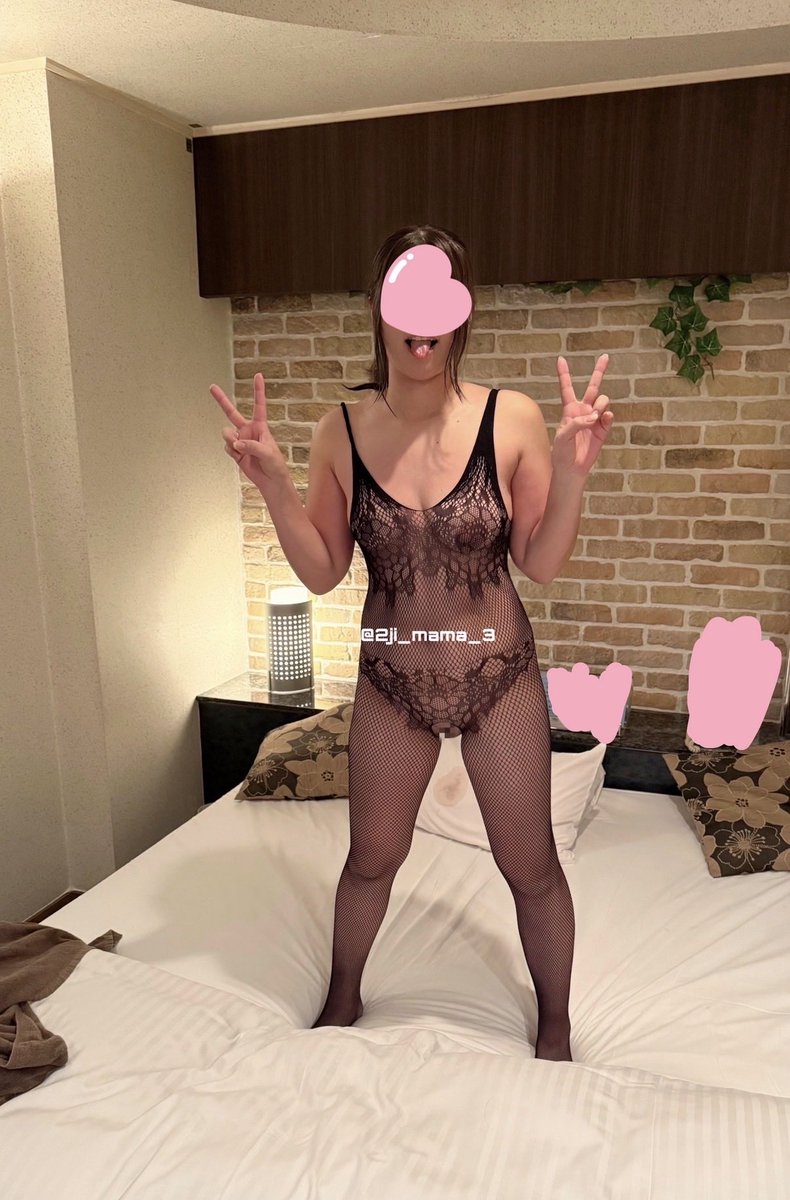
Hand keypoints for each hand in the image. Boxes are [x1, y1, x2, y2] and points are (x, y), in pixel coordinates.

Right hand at [209, 372, 288, 489]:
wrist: (271, 481)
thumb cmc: (275, 465)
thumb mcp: (268, 453)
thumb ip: (252, 446)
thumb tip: (236, 443)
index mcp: (260, 426)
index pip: (259, 405)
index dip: (258, 390)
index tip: (258, 375)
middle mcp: (248, 430)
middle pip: (232, 412)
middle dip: (221, 400)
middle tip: (211, 387)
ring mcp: (240, 440)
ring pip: (227, 434)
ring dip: (232, 441)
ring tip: (241, 449)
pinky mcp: (235, 451)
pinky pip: (227, 447)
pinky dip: (231, 451)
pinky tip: (239, 456)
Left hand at [551, 353, 613, 476]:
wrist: (572, 469)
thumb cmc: (562, 452)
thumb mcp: (563, 436)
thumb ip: (576, 423)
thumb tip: (595, 416)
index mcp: (569, 409)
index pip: (567, 388)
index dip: (564, 373)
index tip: (560, 358)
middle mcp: (583, 410)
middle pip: (592, 386)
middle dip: (599, 371)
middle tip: (605, 356)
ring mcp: (595, 419)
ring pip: (603, 400)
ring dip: (601, 404)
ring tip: (595, 416)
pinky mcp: (603, 429)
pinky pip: (609, 416)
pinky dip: (607, 416)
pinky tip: (603, 419)